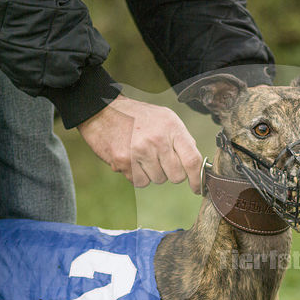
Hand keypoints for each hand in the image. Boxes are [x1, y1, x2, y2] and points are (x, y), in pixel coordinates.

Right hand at [77, 95, 201, 191]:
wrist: (102, 110)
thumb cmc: (138, 117)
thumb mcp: (166, 119)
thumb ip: (182, 139)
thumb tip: (196, 165)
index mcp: (172, 127)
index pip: (192, 160)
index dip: (197, 179)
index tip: (197, 188)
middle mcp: (157, 140)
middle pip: (177, 176)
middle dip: (172, 173)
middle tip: (161, 160)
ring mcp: (140, 151)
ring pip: (158, 180)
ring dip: (153, 172)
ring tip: (143, 155)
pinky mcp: (124, 162)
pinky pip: (140, 181)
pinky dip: (137, 174)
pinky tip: (132, 158)